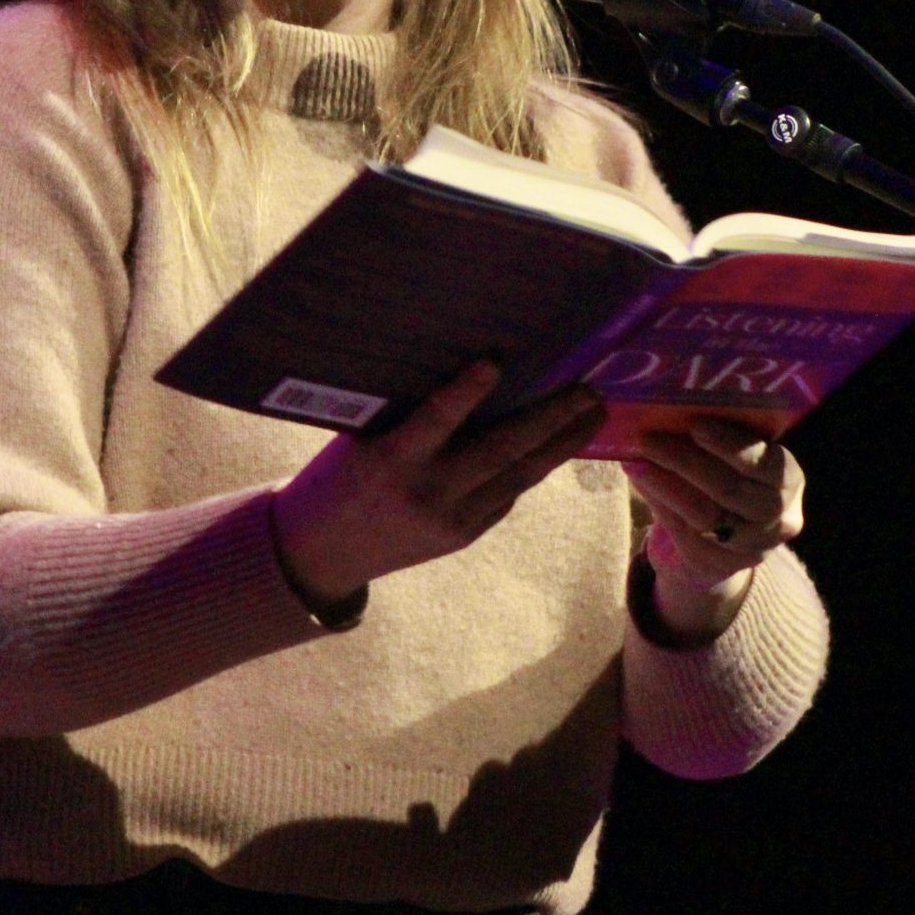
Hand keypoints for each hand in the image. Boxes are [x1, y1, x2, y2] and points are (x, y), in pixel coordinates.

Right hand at [273, 362, 605, 610]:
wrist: (321, 553)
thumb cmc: (337, 477)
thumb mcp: (361, 439)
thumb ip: (406, 414)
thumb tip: (463, 366)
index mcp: (390, 461)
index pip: (433, 421)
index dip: (464, 393)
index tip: (494, 362)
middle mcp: (427, 493)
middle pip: (498, 452)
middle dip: (548, 419)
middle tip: (586, 389)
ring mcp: (451, 521)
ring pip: (517, 477)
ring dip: (559, 444)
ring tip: (593, 413)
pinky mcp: (464, 536)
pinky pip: (507, 496)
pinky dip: (533, 467)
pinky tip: (561, 442)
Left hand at [626, 415, 805, 644]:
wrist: (717, 545)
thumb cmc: (724, 481)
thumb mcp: (733, 459)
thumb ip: (716, 437)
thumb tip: (674, 408)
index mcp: (788, 480)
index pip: (766, 463)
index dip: (732, 444)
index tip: (695, 424)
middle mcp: (779, 518)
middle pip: (730, 489)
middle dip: (686, 460)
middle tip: (648, 437)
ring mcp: (750, 547)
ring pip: (705, 514)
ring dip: (664, 483)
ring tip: (635, 460)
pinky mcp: (717, 564)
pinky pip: (684, 532)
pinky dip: (659, 503)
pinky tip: (640, 481)